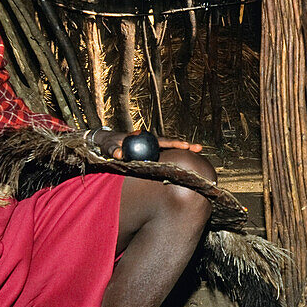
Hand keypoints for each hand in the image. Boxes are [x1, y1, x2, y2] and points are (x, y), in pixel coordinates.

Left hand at [87, 129, 202, 159]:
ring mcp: (151, 149)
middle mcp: (151, 143)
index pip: (163, 141)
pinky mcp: (149, 155)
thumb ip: (113, 151)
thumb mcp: (110, 146)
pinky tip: (181, 168)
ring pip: (169, 151)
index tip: (185, 146)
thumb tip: (118, 155)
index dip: (175, 144)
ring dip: (181, 154)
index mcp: (145, 139)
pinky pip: (162, 157)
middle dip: (185, 146)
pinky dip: (172, 160)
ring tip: (197, 157)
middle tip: (199, 148)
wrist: (107, 143)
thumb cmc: (109, 144)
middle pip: (171, 145)